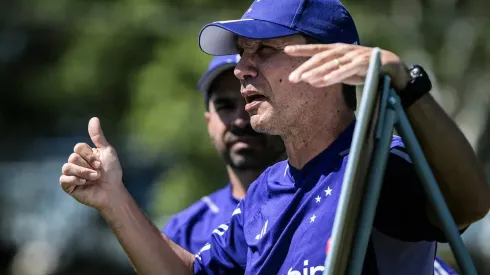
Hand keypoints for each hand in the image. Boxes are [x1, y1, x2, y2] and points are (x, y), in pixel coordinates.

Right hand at [59, 117, 123, 210]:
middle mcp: (76, 163)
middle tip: (98, 172)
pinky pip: (63, 179)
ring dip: (84, 173)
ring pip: (67, 167)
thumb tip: (94, 118)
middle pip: (72, 157)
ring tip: (95, 178)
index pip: (78, 147)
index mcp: (84, 154)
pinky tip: (85, 183)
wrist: (113, 191)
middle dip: (88, 165)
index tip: (100, 163)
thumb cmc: (112, 172)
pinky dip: (75, 180)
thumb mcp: (107, 151)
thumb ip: (98, 136)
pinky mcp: (68, 186)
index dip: (89, 155)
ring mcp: (71, 174)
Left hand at [285, 43, 411, 90]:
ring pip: (331, 63)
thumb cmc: (367, 70)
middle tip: (292, 78)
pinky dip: (333, 75)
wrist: (394, 69)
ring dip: (316, 72)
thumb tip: (311, 80)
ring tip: (304, 80)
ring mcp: (354, 55)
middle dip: (305, 67)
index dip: (302, 49)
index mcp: (338, 51)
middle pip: (320, 58)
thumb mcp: (345, 72)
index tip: (286, 50)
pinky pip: (345, 70)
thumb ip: (330, 74)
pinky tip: (322, 81)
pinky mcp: (364, 63)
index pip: (317, 50)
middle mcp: (344, 50)